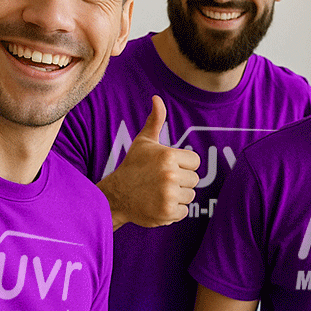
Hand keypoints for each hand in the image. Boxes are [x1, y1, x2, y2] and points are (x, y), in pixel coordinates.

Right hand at [97, 96, 199, 228]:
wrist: (115, 196)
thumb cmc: (132, 167)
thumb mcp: (143, 142)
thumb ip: (155, 120)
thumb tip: (157, 98)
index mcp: (168, 155)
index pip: (195, 162)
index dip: (183, 165)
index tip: (167, 168)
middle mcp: (170, 174)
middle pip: (194, 180)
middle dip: (181, 182)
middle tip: (160, 182)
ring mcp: (169, 194)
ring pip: (190, 196)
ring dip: (177, 197)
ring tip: (158, 193)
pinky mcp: (167, 212)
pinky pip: (184, 212)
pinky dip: (173, 212)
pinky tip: (158, 205)